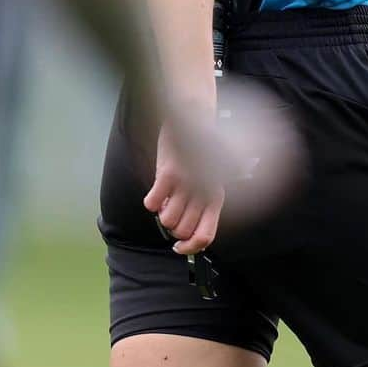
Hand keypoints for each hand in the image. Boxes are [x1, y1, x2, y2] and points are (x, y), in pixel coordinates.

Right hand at [143, 78, 302, 255]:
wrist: (191, 118)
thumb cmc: (200, 150)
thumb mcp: (210, 179)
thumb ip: (203, 204)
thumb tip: (188, 233)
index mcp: (216, 196)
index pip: (204, 236)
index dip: (189, 248)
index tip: (178, 247)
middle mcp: (203, 193)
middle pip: (182, 231)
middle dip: (173, 228)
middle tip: (171, 212)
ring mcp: (186, 184)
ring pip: (166, 221)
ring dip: (162, 214)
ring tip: (165, 199)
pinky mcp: (169, 174)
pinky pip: (152, 204)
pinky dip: (151, 202)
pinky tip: (156, 191)